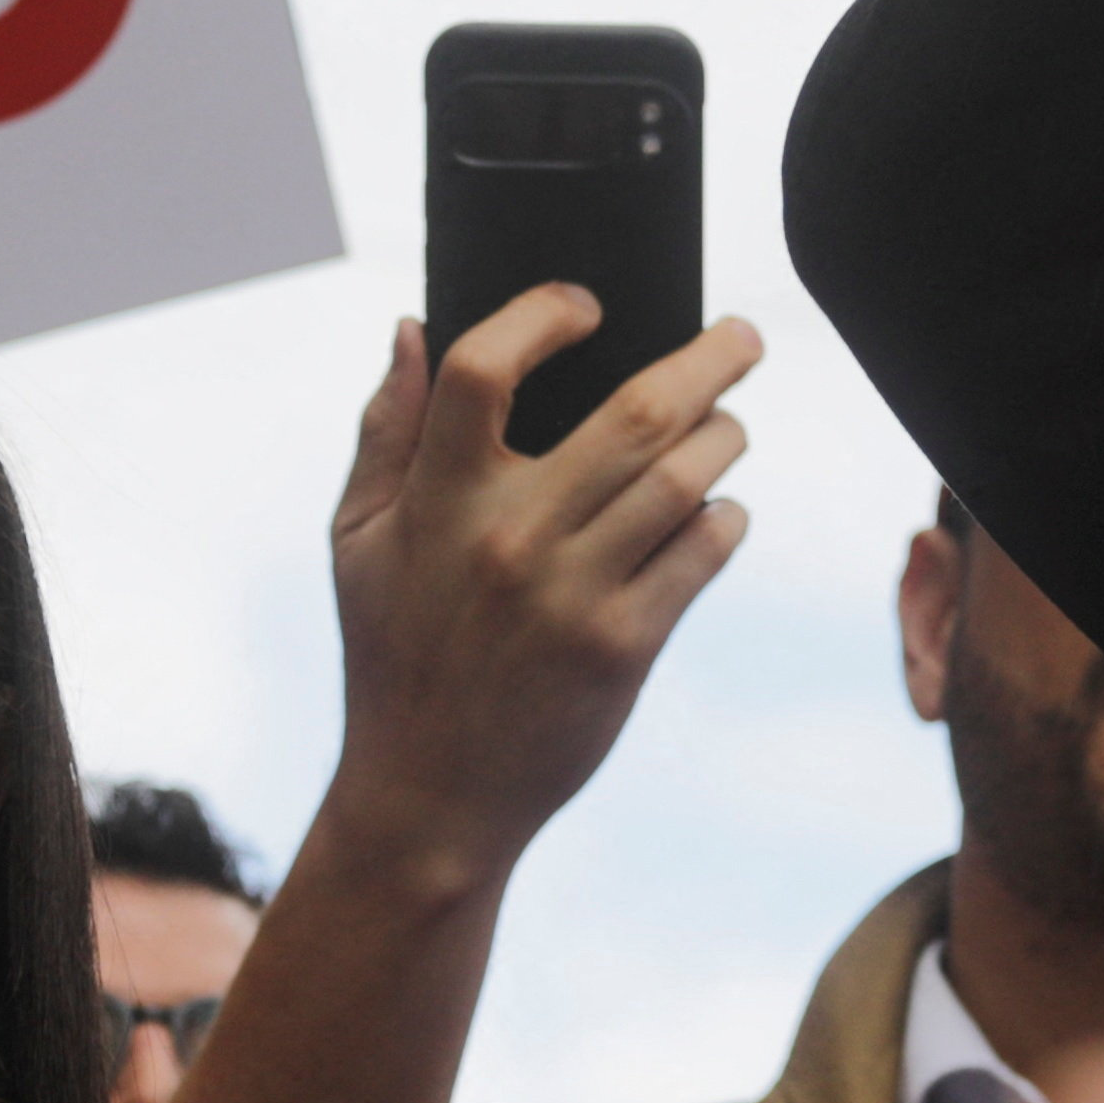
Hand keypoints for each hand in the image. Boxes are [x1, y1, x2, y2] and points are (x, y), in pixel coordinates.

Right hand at [322, 293, 758, 895]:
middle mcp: (508, 537)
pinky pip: (702, 552)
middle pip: (635, 412)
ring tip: (731, 428)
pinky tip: (716, 513)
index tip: (586, 306)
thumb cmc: (394, 654)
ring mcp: (572, 593)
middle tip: (744, 336)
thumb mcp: (359, 542)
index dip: (541, 314)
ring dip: (727, 437)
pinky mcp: (623, 646)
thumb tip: (411, 325)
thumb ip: (383, 431)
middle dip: (709, 359)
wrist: (431, 796)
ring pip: (687, 477)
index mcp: (436, 500)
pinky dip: (725, 519)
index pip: (484, 367)